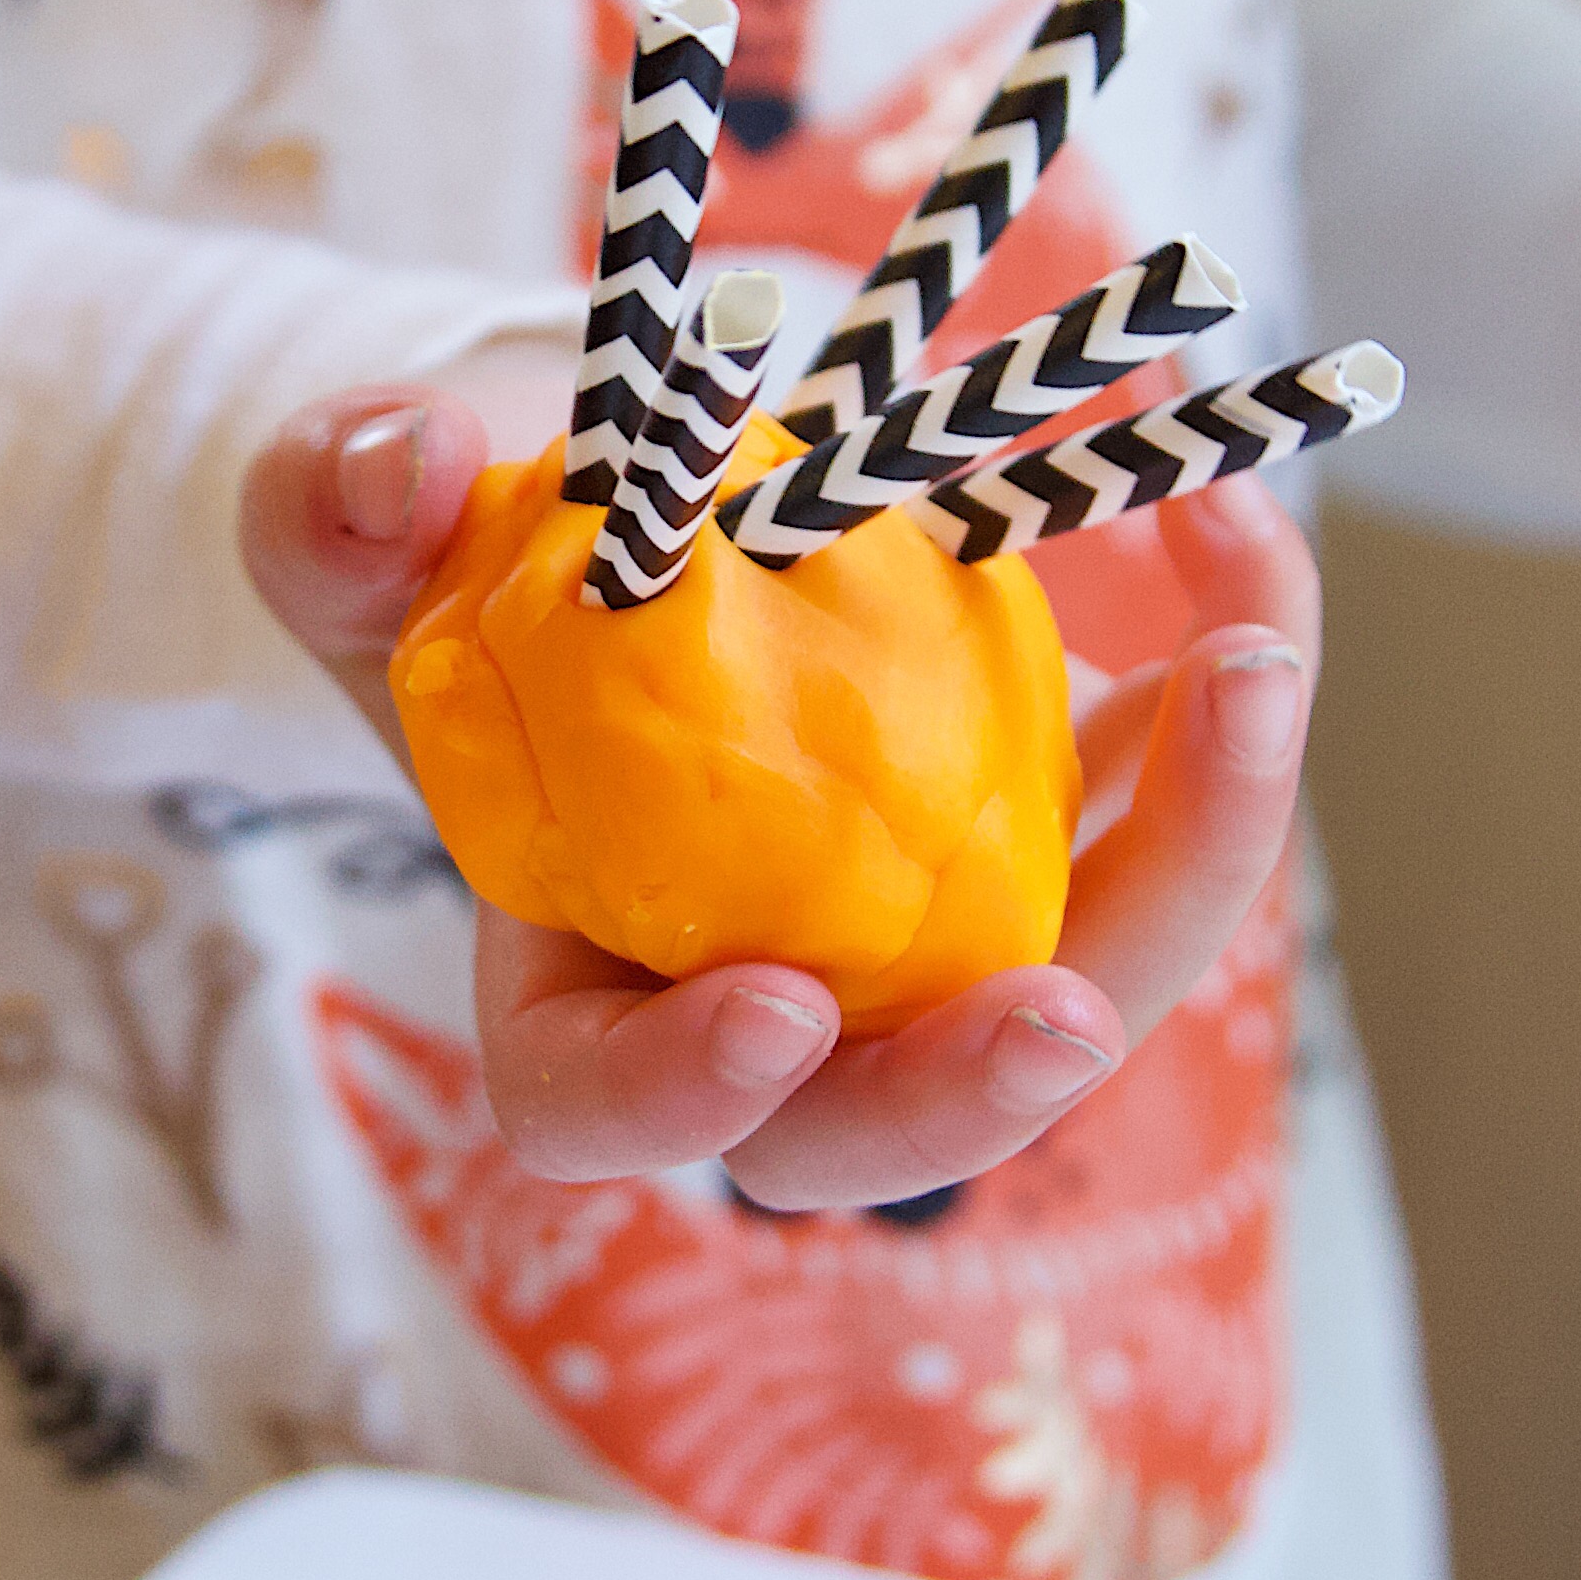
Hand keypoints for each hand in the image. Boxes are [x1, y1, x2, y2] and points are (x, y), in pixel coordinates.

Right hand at [240, 383, 1318, 1207]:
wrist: (615, 523)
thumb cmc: (463, 581)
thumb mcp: (354, 535)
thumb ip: (337, 509)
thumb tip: (400, 465)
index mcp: (577, 981)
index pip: (601, 1108)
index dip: (681, 1094)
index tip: (765, 1006)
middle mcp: (781, 999)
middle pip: (894, 1114)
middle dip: (987, 1085)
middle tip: (1063, 1011)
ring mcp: (935, 922)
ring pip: (1093, 960)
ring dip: (1195, 837)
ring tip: (1243, 657)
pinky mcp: (1048, 810)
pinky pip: (1171, 787)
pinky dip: (1228, 674)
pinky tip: (1227, 512)